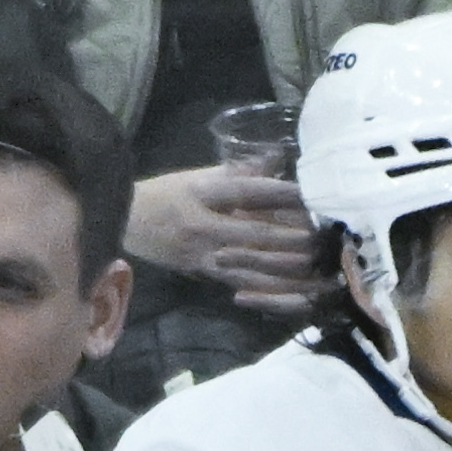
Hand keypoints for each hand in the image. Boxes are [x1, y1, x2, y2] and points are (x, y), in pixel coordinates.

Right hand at [127, 166, 324, 311]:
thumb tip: (276, 157)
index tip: (308, 193)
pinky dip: (272, 291)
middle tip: (324, 237)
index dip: (279, 193)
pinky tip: (298, 294)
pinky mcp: (206, 275)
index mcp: (200, 194)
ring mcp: (204, 255)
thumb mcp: (196, 176)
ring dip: (289, 268)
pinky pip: (245, 284)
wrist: (126, 224)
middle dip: (293, 237)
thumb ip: (236, 171)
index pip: (245, 192)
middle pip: (256, 234)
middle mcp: (203, 226)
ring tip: (319, 266)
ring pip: (254, 265)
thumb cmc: (166, 195)